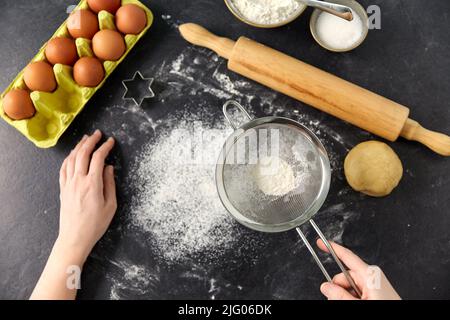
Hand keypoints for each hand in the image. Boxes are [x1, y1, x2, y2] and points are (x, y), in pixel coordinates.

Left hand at [57, 130, 116, 261]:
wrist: (75, 237)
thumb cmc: (95, 224)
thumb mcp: (110, 206)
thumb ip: (110, 184)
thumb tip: (108, 168)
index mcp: (92, 184)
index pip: (98, 158)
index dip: (105, 147)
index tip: (111, 141)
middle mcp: (78, 181)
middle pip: (83, 154)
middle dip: (91, 141)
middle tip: (98, 134)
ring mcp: (68, 184)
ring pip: (71, 159)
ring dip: (79, 146)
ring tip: (86, 139)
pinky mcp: (63, 189)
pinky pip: (64, 168)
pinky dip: (69, 158)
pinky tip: (73, 154)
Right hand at [317, 239, 400, 299]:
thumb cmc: (385, 308)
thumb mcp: (357, 303)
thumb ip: (340, 295)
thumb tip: (326, 286)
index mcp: (370, 274)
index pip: (347, 256)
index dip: (332, 248)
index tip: (321, 242)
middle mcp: (371, 277)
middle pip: (343, 277)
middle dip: (338, 289)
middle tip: (338, 300)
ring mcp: (373, 286)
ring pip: (348, 287)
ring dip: (345, 296)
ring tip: (353, 303)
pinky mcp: (374, 293)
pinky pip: (355, 292)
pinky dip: (351, 298)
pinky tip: (355, 303)